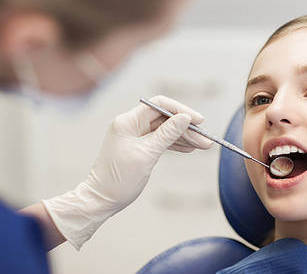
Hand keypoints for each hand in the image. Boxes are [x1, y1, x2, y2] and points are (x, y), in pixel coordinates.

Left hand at [42, 95, 212, 249]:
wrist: (100, 200)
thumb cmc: (119, 179)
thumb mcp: (147, 155)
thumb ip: (167, 134)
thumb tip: (185, 117)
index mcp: (128, 122)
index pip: (159, 105)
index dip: (181, 110)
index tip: (199, 121)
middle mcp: (130, 125)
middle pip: (165, 119)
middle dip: (186, 128)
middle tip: (206, 140)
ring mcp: (134, 136)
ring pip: (165, 130)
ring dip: (184, 137)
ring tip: (203, 146)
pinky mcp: (137, 147)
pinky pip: (160, 140)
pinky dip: (174, 144)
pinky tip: (189, 148)